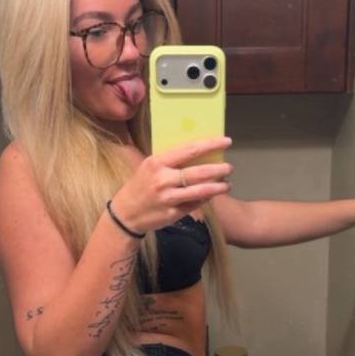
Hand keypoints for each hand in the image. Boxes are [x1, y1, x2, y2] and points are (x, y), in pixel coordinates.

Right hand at [113, 137, 232, 232]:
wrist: (125, 214)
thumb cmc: (139, 186)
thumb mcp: (149, 167)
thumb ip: (170, 160)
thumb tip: (196, 151)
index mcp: (158, 163)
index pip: (190, 150)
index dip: (211, 145)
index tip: (226, 141)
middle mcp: (164, 180)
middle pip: (199, 172)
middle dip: (219, 169)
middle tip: (229, 167)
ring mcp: (169, 198)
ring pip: (201, 191)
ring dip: (218, 187)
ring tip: (227, 184)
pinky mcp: (173, 213)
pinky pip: (195, 204)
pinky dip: (206, 199)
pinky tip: (212, 195)